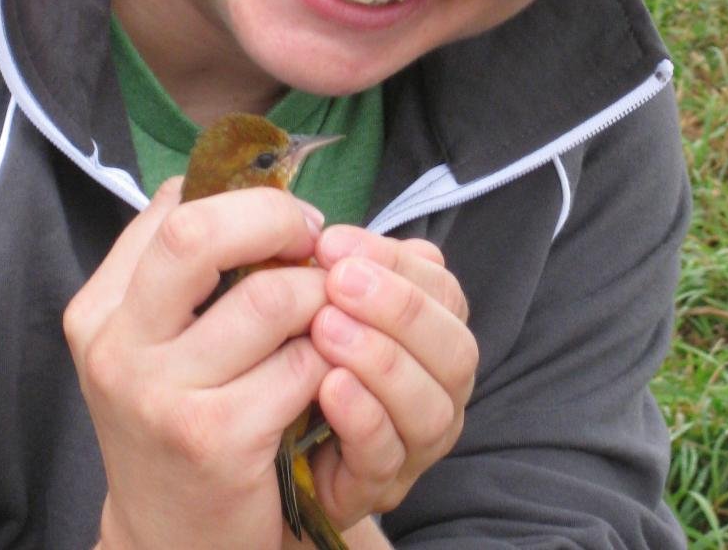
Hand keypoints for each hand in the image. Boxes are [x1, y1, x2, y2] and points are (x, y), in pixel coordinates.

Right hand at [64, 178, 332, 549]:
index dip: (245, 203)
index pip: (173, 212)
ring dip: (318, 296)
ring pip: (270, 298)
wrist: (174, 539)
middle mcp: (116, 348)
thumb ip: (178, 265)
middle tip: (315, 243)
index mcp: (100, 309)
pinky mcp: (214, 439)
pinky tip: (327, 371)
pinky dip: (330, 357)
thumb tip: (226, 180)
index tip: (286, 222)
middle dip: (276, 221)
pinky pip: (301, 364)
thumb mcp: (154, 339)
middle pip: (199, 233)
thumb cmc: (179, 417)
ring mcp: (159, 396)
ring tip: (326, 313)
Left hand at [303, 227, 477, 529]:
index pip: (443, 291)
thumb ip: (345, 270)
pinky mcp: (376, 488)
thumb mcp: (330, 304)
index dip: (393, 262)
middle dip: (398, 308)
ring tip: (325, 329)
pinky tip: (328, 386)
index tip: (332, 243)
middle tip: (338, 281)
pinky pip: (385, 455)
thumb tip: (333, 240)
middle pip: (454, 349)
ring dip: (380, 360)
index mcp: (438, 336)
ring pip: (429, 407)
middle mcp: (441, 391)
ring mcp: (416, 445)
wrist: (273, 448)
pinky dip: (361, 416)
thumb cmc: (310, 355)